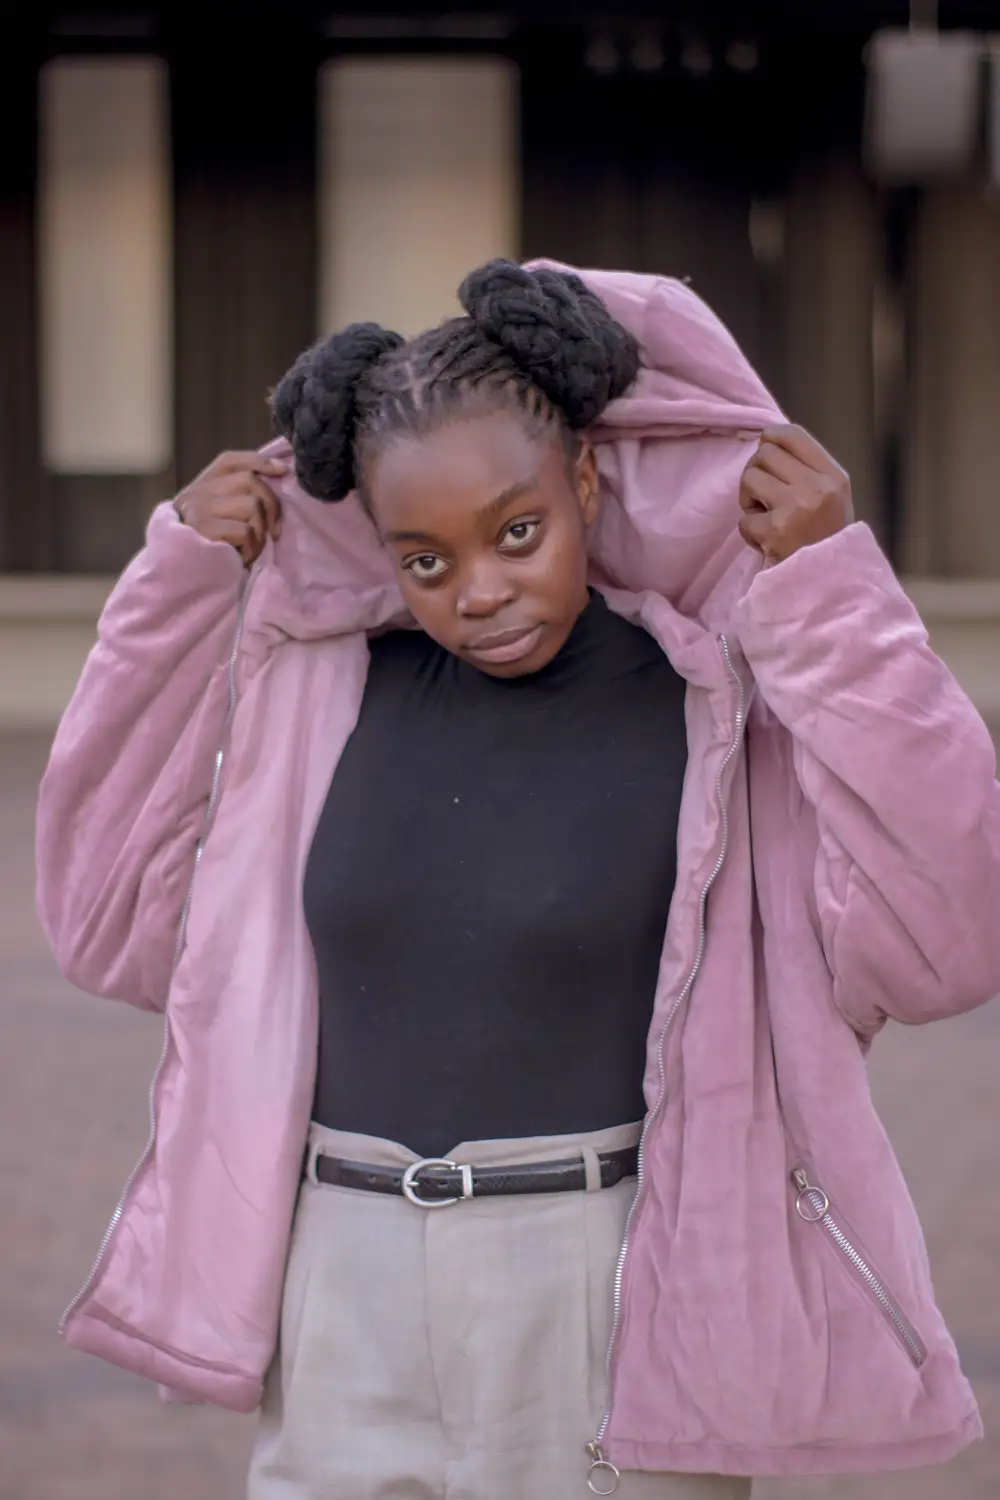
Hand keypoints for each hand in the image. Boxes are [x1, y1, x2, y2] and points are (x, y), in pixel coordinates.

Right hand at [173, 451, 288, 565]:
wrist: (177, 579)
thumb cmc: (208, 550)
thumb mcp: (218, 518)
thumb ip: (236, 497)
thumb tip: (279, 472)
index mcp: (200, 487)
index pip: (230, 461)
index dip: (258, 461)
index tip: (282, 470)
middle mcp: (196, 493)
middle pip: (249, 480)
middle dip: (271, 505)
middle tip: (272, 530)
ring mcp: (199, 510)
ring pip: (252, 504)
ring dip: (261, 531)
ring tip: (251, 547)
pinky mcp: (204, 530)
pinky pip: (246, 531)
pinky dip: (252, 548)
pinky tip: (242, 558)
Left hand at [738, 425, 853, 563]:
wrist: (832, 583)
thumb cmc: (827, 538)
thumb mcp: (833, 497)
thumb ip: (807, 469)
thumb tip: (767, 440)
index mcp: (833, 476)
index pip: (793, 435)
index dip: (771, 436)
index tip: (765, 449)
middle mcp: (817, 487)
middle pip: (765, 454)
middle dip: (757, 473)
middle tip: (764, 496)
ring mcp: (795, 508)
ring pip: (749, 479)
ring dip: (749, 500)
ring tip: (766, 517)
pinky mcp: (774, 531)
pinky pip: (744, 519)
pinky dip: (750, 532)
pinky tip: (767, 541)